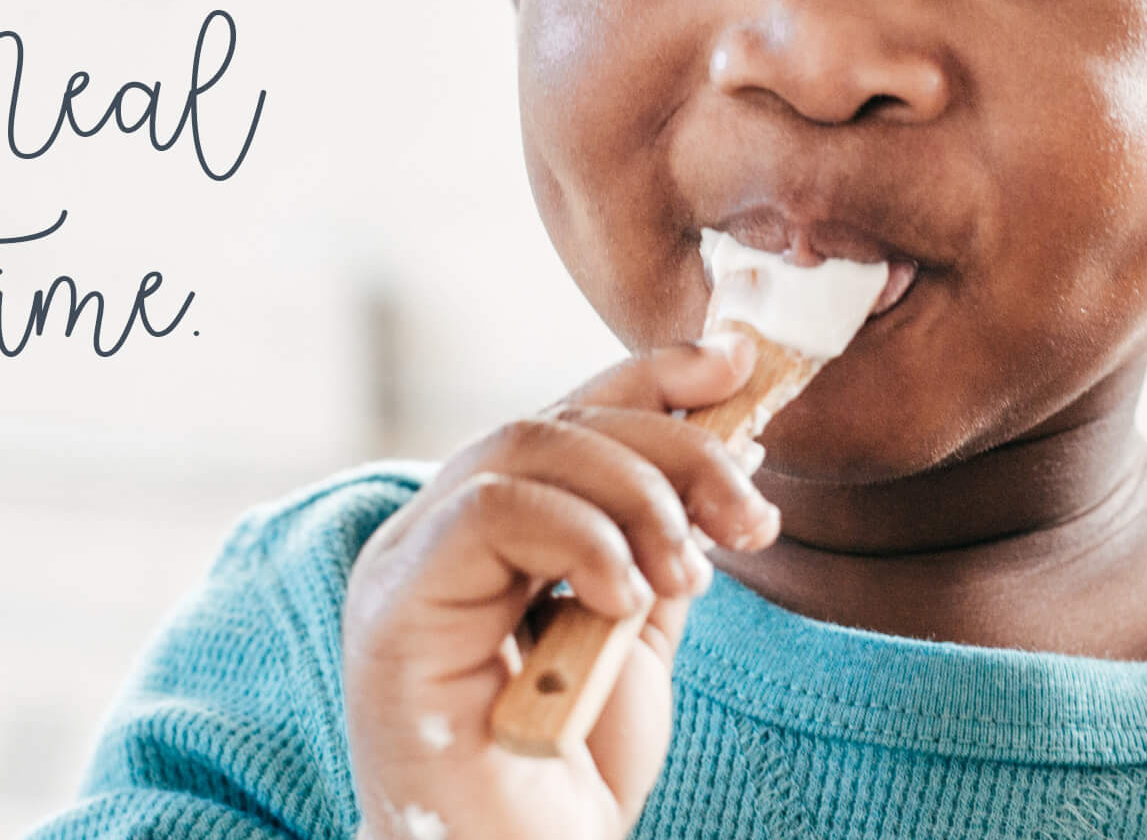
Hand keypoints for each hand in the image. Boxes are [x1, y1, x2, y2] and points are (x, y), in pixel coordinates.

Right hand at [343, 336, 781, 839]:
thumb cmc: (568, 779)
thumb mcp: (637, 634)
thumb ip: (657, 543)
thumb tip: (726, 444)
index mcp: (485, 539)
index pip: (563, 419)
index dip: (646, 376)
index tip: (735, 368)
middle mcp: (433, 540)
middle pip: (551, 422)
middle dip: (670, 449)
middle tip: (749, 519)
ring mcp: (404, 569)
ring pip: (521, 446)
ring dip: (635, 495)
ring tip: (687, 578)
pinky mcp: (396, 610)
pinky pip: (491, 512)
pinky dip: (581, 539)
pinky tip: (628, 602)